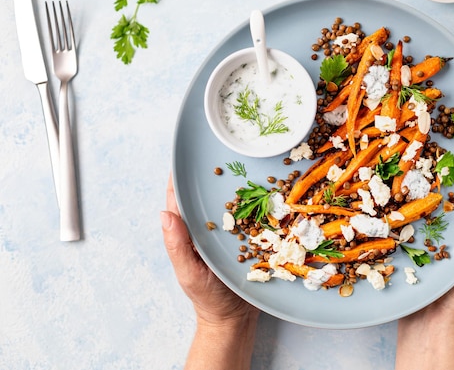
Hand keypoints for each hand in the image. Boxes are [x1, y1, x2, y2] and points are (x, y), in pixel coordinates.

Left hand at [161, 174, 258, 369]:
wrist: (235, 319)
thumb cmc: (208, 298)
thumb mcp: (189, 273)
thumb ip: (177, 246)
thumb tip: (165, 214)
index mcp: (190, 233)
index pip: (182, 200)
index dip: (182, 179)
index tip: (188, 158)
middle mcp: (210, 228)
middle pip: (209, 196)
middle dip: (215, 176)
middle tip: (225, 153)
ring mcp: (231, 232)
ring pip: (234, 204)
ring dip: (241, 187)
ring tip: (249, 166)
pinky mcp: (251, 238)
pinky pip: (254, 218)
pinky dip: (260, 206)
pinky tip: (270, 192)